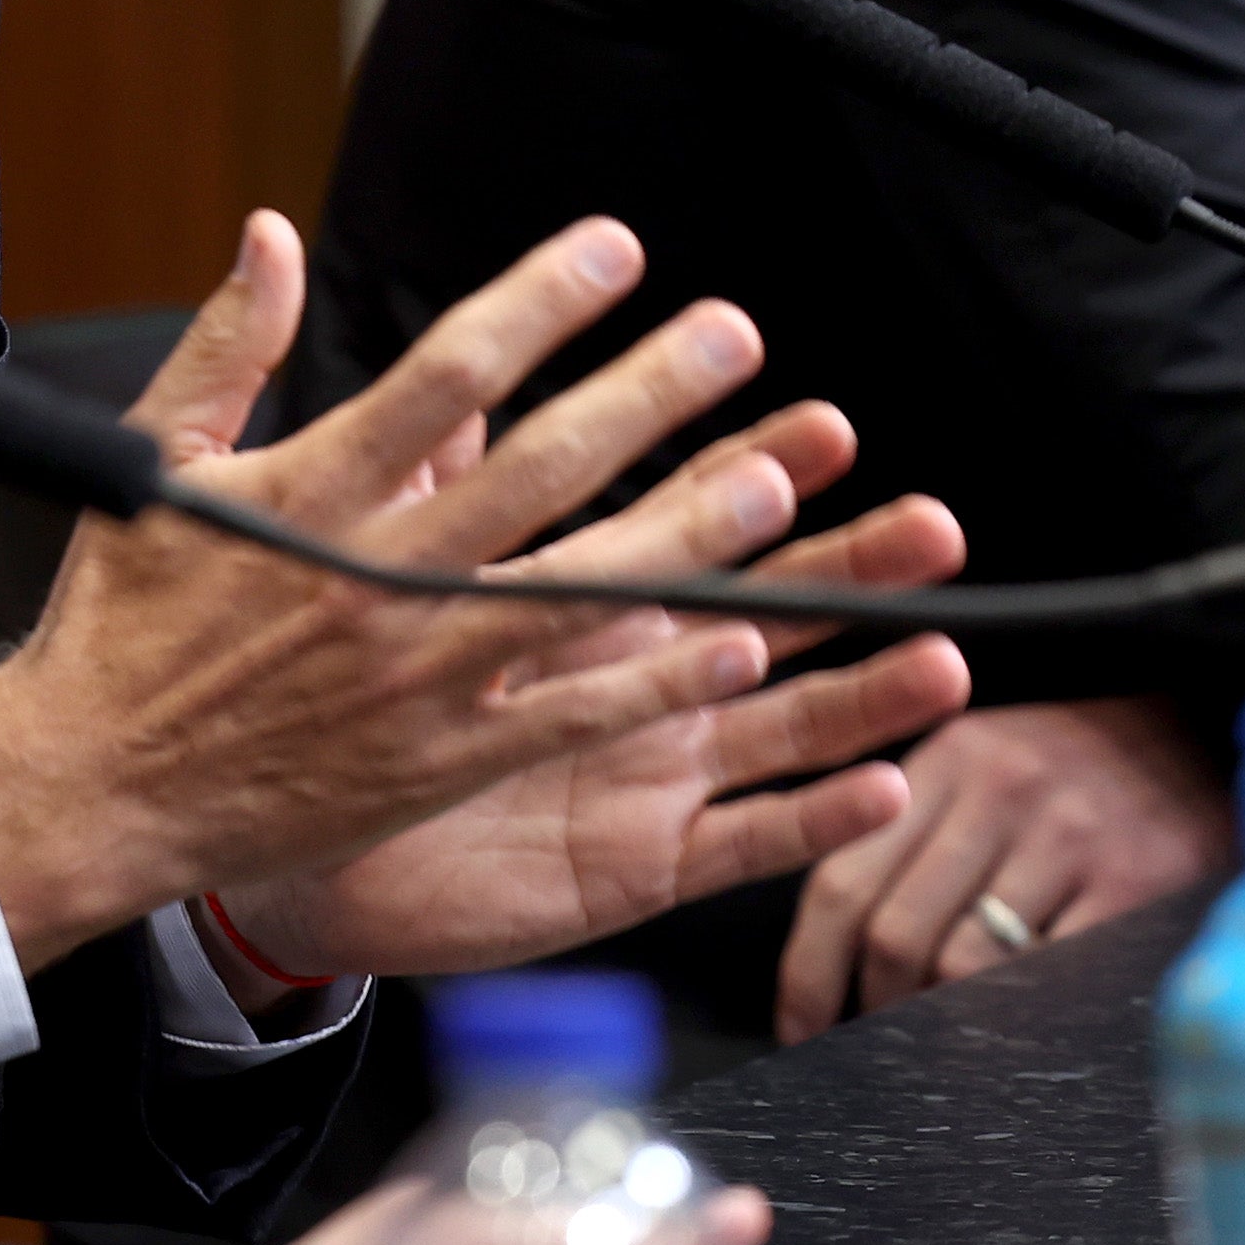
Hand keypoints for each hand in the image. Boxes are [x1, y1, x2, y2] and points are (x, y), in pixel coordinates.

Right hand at [0, 212, 917, 969]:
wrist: (90, 791)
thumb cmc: (118, 626)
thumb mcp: (149, 464)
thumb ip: (227, 345)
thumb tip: (270, 234)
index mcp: (306, 493)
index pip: (444, 374)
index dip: (538, 304)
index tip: (612, 248)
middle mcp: (372, 580)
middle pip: (534, 471)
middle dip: (642, 396)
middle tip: (729, 334)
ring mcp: (411, 676)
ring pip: (569, 591)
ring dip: (677, 534)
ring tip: (770, 479)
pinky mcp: (435, 761)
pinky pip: (561, 715)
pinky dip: (646, 681)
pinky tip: (729, 645)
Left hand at [200, 403, 974, 987]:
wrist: (300, 854)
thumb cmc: (347, 717)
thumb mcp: (398, 592)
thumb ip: (437, 486)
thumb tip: (461, 378)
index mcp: (585, 610)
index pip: (689, 524)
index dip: (759, 476)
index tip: (824, 426)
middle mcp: (640, 687)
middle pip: (769, 614)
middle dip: (848, 570)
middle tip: (932, 527)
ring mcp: (650, 775)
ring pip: (783, 728)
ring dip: (866, 695)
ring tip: (943, 660)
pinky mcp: (639, 865)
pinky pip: (741, 844)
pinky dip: (815, 819)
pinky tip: (885, 786)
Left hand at [774, 695, 1234, 1041]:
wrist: (1221, 730)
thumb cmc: (1093, 765)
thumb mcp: (996, 759)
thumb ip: (924, 829)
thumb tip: (853, 950)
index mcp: (949, 759)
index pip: (840, 884)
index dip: (809, 975)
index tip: (802, 1028)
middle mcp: (1000, 789)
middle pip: (894, 936)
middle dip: (876, 1014)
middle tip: (880, 1052)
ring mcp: (1069, 834)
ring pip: (963, 967)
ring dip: (943, 1028)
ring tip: (948, 1053)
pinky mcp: (1136, 878)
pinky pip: (1051, 976)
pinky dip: (1023, 1022)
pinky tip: (1021, 1042)